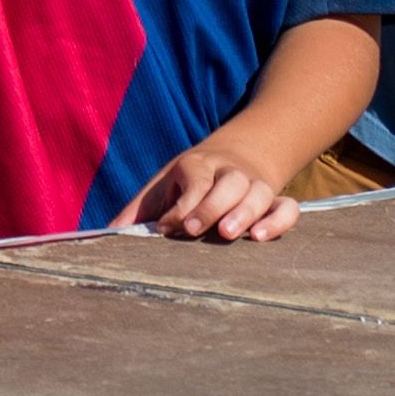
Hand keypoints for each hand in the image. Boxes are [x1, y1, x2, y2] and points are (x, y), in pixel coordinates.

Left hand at [120, 135, 298, 243]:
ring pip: (259, 191)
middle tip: (197, 230)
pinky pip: (287, 206)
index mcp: (196, 165)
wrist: (232, 158)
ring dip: (247, 213)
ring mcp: (255, 185)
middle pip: (230, 181)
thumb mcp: (160, 188)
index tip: (168, 228)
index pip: (194, 179)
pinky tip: (263, 238)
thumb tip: (106, 235)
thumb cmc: (186, 183)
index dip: (182, 204)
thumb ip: (137, 212)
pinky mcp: (275, 199)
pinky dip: (280, 219)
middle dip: (213, 206)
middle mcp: (229, 172)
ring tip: (230, 235)